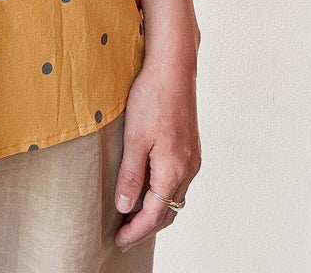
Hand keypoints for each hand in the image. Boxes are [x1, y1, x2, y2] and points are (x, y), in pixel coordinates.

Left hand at [113, 41, 200, 251]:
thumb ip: (131, 175)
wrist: (173, 70)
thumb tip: (126, 208)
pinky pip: (179, 182)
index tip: (119, 241)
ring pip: (175, 197)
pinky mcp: (190, 147)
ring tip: (133, 217)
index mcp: (173, 169)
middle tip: (123, 235)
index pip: (154, 213)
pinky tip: (149, 189)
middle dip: (146, 226)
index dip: (136, 231)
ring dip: (156, 211)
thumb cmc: (152, 99)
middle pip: (168, 211)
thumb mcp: (134, 138)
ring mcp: (192, 158)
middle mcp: (188, 168)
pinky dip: (164, 194)